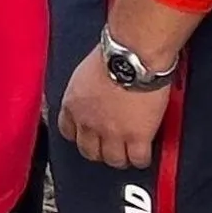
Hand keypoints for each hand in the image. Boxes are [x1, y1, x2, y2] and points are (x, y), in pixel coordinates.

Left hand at [56, 42, 173, 169]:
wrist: (134, 56)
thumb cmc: (114, 52)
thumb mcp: (87, 70)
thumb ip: (88, 87)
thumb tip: (95, 88)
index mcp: (74, 103)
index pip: (68, 131)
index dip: (80, 135)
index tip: (87, 135)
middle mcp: (89, 122)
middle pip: (88, 151)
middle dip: (98, 151)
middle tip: (108, 147)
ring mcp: (112, 132)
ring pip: (113, 160)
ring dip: (120, 158)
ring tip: (127, 154)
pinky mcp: (137, 137)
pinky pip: (138, 159)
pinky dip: (141, 159)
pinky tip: (144, 154)